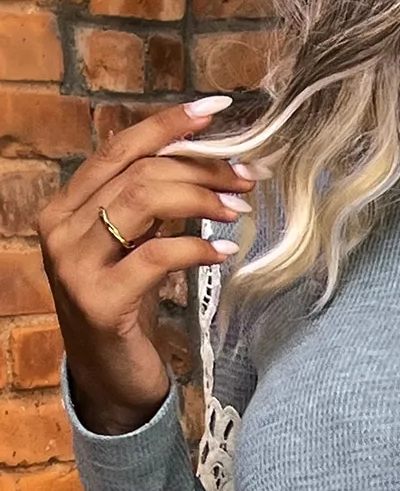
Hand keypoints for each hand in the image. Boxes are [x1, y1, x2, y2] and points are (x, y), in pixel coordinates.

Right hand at [37, 96, 258, 434]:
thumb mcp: (134, 249)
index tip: (218, 109)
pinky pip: (156, 257)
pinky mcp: (100, 300)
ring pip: (144, 202)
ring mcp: (75, 264)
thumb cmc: (127, 312)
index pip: (120, 147)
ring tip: (240, 207)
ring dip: (201, 198)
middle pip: (139, 171)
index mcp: (67, 206)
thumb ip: (150, 209)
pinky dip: (196, 248)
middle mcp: (61, 228)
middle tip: (248, 174)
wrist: (109, 381)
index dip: (169, 125)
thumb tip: (205, 164)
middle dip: (200, 166)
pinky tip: (225, 249)